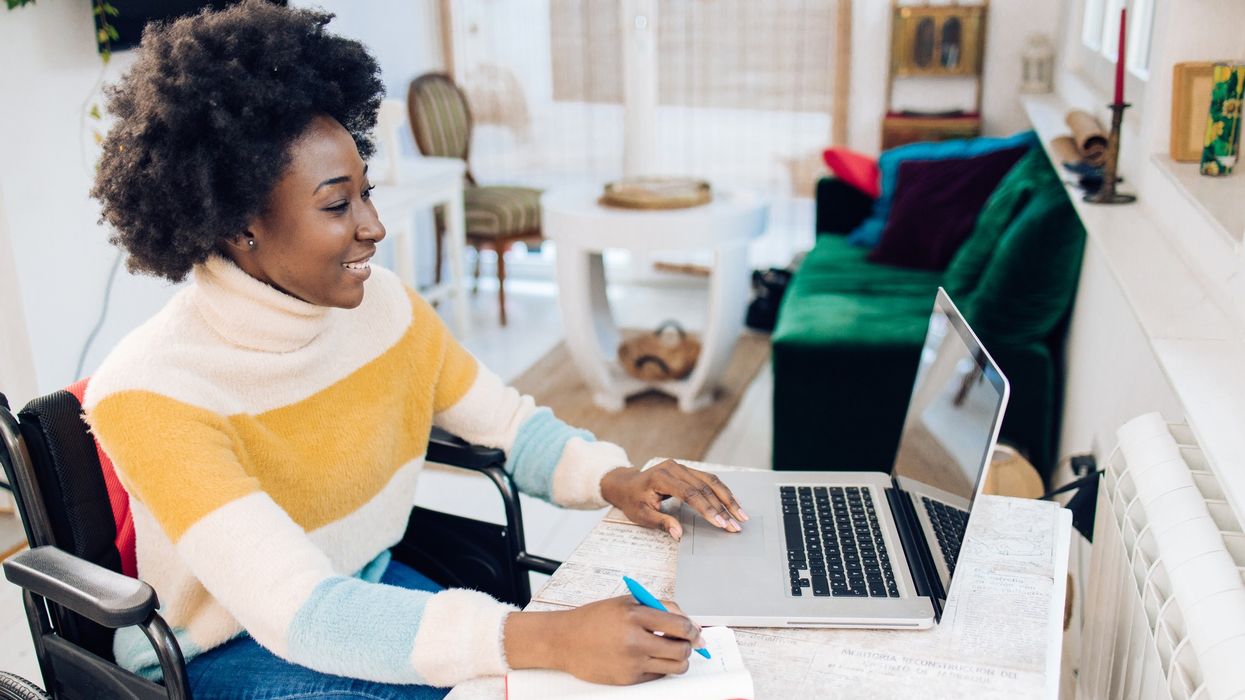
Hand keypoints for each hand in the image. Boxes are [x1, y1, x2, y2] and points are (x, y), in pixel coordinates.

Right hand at [504, 597, 703, 684]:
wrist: (564, 641)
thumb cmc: (594, 619)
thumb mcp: (626, 602)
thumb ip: (659, 608)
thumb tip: (689, 624)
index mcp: (634, 615)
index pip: (680, 625)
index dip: (693, 629)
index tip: (694, 630)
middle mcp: (634, 640)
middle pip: (682, 649)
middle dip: (689, 645)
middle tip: (685, 642)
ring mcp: (632, 662)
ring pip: (676, 666)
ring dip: (679, 659)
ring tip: (670, 651)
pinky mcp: (628, 679)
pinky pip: (659, 676)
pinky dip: (660, 667)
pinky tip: (649, 658)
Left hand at [599, 460, 747, 539]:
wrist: (626, 484)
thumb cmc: (632, 500)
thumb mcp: (641, 515)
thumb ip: (661, 523)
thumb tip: (679, 534)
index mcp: (661, 478)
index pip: (689, 493)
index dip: (706, 508)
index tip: (719, 523)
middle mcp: (674, 468)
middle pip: (704, 487)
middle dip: (722, 507)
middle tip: (735, 524)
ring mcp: (681, 467)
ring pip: (710, 481)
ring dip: (727, 499)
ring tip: (741, 515)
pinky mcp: (687, 470)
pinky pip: (708, 479)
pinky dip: (722, 492)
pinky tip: (732, 503)